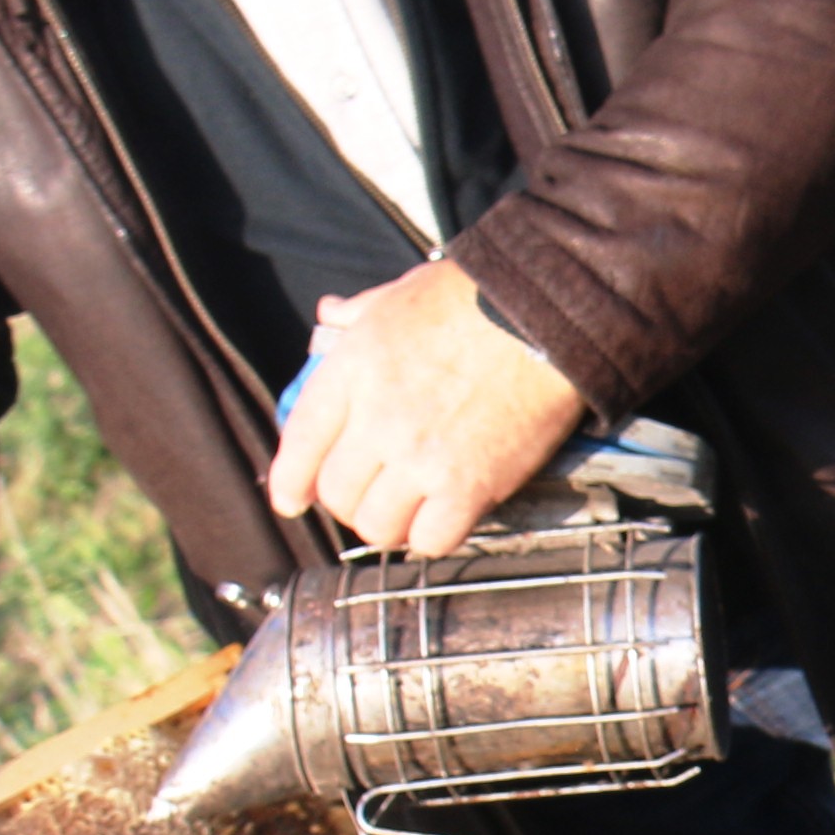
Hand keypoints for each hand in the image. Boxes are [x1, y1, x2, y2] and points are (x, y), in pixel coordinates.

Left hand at [260, 259, 588, 552]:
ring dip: (389, 522)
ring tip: (406, 510)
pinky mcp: (469, 487)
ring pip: (377, 526)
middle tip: (369, 494)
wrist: (544, 316)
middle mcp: (377, 422)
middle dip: (347, 500)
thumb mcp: (399, 295)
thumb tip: (332, 313)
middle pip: (336, 494)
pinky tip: (444, 516)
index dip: (289, 483)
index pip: (299, 446)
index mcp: (352, 372)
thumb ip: (358, 313)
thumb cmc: (474, 298)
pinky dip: (433, 535)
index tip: (292, 499)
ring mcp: (421, 459)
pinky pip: (431, 539)